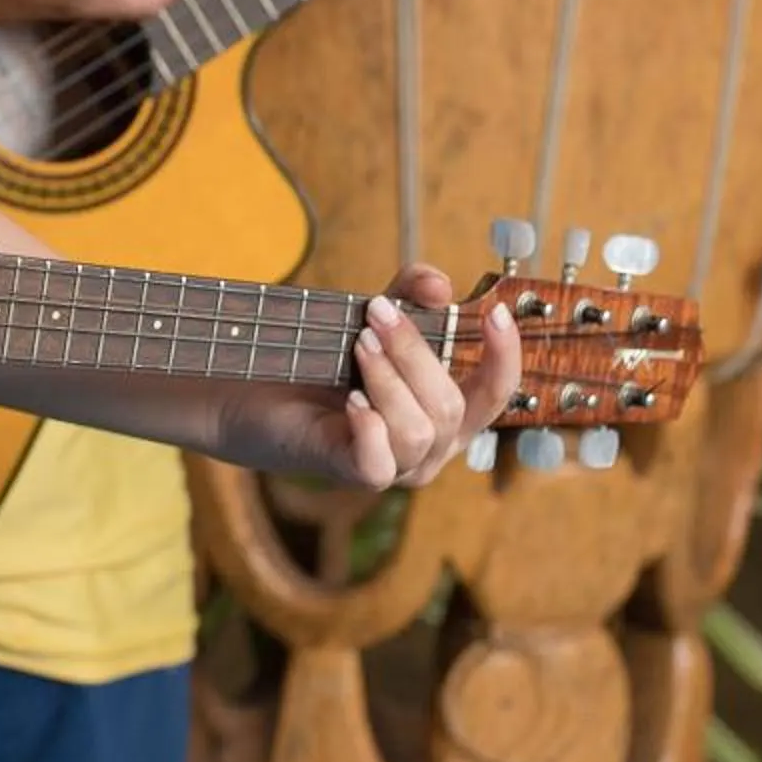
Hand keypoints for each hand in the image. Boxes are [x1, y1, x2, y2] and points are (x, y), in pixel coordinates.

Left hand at [216, 266, 519, 488]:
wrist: (257, 396)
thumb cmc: (322, 362)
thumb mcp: (372, 319)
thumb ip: (408, 295)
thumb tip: (440, 286)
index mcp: (446, 411)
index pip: (497, 393)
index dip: (504, 356)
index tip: (496, 313)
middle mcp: (430, 446)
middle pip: (450, 406)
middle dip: (415, 353)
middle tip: (375, 314)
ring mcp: (394, 465)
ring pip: (418, 430)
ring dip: (389, 379)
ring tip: (358, 345)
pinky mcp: (352, 474)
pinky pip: (379, 464)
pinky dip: (369, 427)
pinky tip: (351, 400)